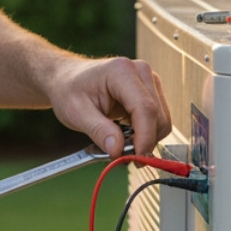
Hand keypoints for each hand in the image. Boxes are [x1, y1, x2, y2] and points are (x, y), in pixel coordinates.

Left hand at [45, 56, 170, 157]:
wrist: (68, 78)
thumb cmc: (69, 89)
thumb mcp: (76, 112)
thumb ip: (98, 131)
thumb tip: (118, 150)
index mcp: (122, 71)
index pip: (145, 108)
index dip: (145, 137)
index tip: (136, 159)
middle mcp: (141, 72)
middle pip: (158, 116)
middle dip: (144, 141)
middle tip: (122, 155)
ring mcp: (149, 80)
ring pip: (162, 120)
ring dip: (146, 138)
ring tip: (120, 141)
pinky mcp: (151, 91)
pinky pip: (158, 119)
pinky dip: (145, 132)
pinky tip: (126, 132)